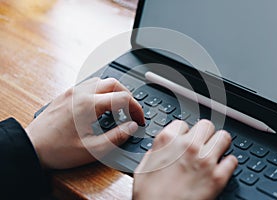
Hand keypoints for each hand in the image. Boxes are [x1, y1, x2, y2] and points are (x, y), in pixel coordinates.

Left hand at [25, 77, 143, 168]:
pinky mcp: (65, 95)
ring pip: (101, 81)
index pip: (122, 97)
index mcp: (88, 104)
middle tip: (131, 111)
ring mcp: (71, 92)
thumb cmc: (56, 150)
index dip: (135, 108)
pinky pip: (89, 85)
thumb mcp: (91, 150)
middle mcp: (80, 93)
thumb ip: (116, 137)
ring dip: (114, 91)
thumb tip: (132, 127)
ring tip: (118, 108)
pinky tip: (100, 106)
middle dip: (127, 95)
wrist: (30, 147)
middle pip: (113, 83)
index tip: (138, 120)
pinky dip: (101, 92)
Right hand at [133, 120, 237, 199]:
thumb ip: (156, 152)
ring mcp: (205, 161)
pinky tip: (220, 168)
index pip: (183, 124)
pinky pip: (232, 161)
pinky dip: (228, 164)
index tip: (184, 140)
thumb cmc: (149, 195)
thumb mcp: (143, 167)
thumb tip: (163, 148)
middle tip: (201, 144)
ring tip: (214, 152)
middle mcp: (188, 146)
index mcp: (167, 141)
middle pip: (206, 125)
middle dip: (204, 134)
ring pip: (223, 137)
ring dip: (219, 144)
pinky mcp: (218, 178)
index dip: (183, 133)